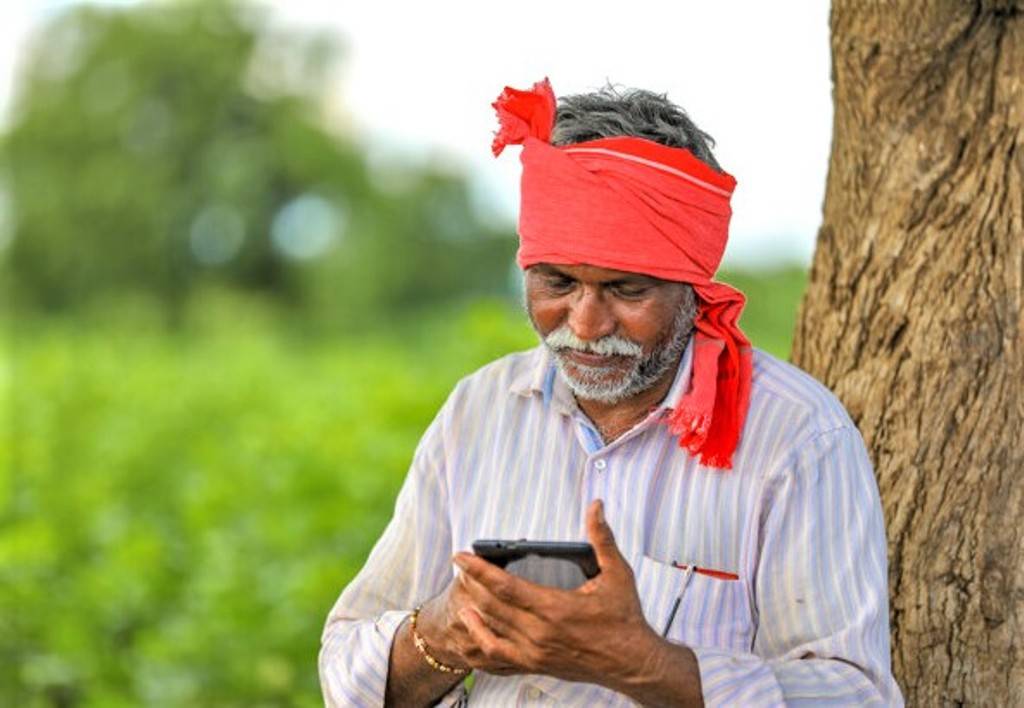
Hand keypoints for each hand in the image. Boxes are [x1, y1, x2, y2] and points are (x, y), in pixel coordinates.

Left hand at [450, 500, 662, 688]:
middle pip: (491, 605)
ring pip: (491, 627)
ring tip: (463, 587)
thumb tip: (596, 508)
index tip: (462, 556)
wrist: (632, 663)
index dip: (479, 570)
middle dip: (471, 583)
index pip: (506, 586)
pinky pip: (497, 654)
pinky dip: (480, 637)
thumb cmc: (624, 619)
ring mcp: (535, 652)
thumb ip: (602, 538)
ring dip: (473, 605)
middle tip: (460, 566)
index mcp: (555, 608)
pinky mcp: (535, 664)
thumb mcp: (617, 573)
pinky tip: (472, 622)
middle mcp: (540, 632)